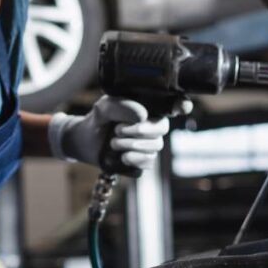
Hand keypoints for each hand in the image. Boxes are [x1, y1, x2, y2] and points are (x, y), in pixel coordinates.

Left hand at [47, 95, 172, 171]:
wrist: (85, 140)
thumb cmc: (98, 118)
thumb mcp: (104, 107)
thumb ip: (120, 106)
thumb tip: (142, 115)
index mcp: (148, 107)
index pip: (173, 104)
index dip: (182, 105)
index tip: (181, 107)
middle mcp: (152, 124)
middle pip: (163, 128)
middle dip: (142, 131)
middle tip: (118, 130)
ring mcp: (148, 143)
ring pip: (155, 146)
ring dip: (133, 145)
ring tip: (113, 143)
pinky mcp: (142, 160)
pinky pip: (149, 162)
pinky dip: (136, 160)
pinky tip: (123, 157)